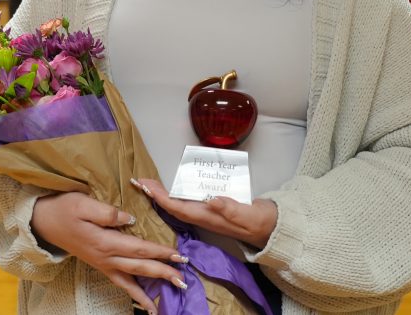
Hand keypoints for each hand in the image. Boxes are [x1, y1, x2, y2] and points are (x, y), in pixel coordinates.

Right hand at [31, 192, 186, 312]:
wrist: (43, 222)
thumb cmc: (63, 209)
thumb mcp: (83, 203)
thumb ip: (107, 212)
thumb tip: (129, 218)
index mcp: (105, 242)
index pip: (139, 248)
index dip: (160, 252)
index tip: (178, 255)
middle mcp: (106, 257)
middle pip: (140, 267)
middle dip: (163, 272)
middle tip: (183, 277)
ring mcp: (102, 264)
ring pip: (131, 280)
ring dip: (151, 288)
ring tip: (168, 296)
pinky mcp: (99, 265)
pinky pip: (120, 283)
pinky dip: (134, 293)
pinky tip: (145, 301)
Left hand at [133, 178, 277, 249]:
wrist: (269, 228)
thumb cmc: (258, 221)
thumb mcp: (246, 214)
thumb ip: (230, 208)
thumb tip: (212, 200)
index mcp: (207, 216)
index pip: (178, 207)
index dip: (160, 197)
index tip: (146, 187)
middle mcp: (203, 215)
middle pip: (173, 205)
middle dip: (156, 194)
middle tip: (140, 182)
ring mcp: (206, 212)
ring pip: (179, 204)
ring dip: (163, 194)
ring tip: (150, 184)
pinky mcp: (212, 208)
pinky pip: (188, 201)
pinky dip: (177, 193)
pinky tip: (174, 187)